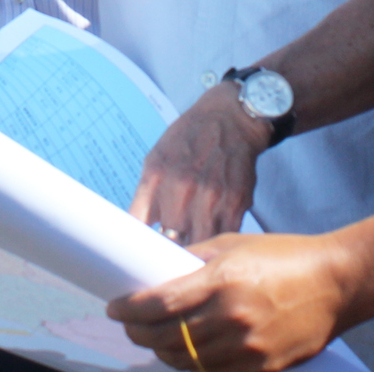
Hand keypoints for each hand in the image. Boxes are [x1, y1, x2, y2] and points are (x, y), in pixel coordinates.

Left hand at [110, 233, 352, 370]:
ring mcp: (247, 347)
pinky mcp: (262, 368)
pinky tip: (186, 354)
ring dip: (162, 352)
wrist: (335, 283)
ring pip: (186, 361)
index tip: (114, 307)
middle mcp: (231, 317)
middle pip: (166, 337)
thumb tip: (160, 268)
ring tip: (154, 340)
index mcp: (221, 281)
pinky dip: (193, 367)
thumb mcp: (233, 244)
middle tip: (130, 325)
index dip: (129, 309)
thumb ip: (195, 258)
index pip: (159, 304)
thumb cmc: (284, 256)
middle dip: (140, 333)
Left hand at [129, 83, 271, 243]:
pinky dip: (217, 245)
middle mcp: (180, 187)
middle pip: (168, 239)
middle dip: (168, 249)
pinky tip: (213, 244)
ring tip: (191, 254)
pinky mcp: (235, 204)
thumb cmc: (191, 138)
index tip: (141, 254)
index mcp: (155, 175)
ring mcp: (210, 197)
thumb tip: (139, 230)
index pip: (138, 224)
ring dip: (193, 250)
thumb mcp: (157, 157)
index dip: (139, 244)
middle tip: (169, 255)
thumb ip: (147, 194)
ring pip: (196, 243)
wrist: (231, 118)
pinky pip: (222, 237)